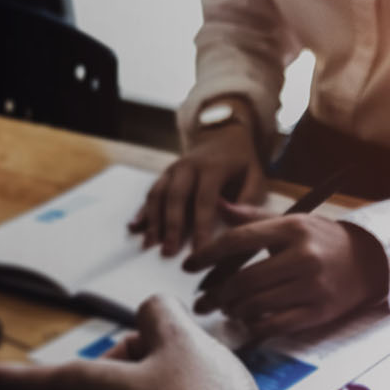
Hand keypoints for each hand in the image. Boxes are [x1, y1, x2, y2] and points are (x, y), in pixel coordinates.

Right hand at [132, 120, 265, 254]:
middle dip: (171, 226)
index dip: (200, 227)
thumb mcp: (256, 177)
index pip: (205, 201)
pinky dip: (142, 210)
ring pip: (158, 194)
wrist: (224, 136)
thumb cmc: (243, 164)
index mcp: (214, 167)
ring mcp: (174, 169)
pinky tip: (134, 227)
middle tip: (167, 253)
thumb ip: (247, 199)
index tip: (199, 252)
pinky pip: (151, 191)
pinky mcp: (165, 174)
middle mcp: (189, 166)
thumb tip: (230, 218)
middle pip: (175, 197)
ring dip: (152, 220)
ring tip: (148, 245)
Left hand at [184, 202, 388, 335]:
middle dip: (217, 294)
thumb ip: (253, 217)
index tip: (188, 266)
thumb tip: (218, 205)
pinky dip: (255, 325)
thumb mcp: (292, 221)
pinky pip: (275, 324)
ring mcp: (312, 286)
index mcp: (291, 229)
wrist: (370, 261)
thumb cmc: (324, 240)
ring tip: (228, 309)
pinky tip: (249, 321)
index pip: (237, 241)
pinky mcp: (319, 312)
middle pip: (243, 279)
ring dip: (234, 310)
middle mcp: (303, 256)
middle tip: (204, 301)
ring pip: (256, 304)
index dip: (206, 255)